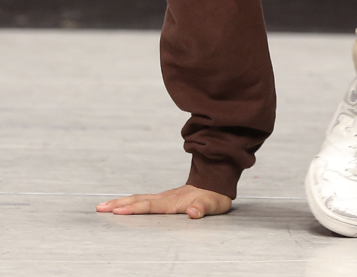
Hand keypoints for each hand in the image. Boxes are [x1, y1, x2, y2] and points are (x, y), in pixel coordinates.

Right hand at [96, 184, 231, 218]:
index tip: (116, 211)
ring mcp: (163, 197)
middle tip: (99, 208)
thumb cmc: (214, 197)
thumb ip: (204, 208)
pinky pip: (142, 200)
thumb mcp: (213, 204)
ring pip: (138, 199)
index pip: (149, 206)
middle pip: (138, 200)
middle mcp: (165, 198)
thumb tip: (194, 212)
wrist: (216, 184)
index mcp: (173, 201)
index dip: (133, 209)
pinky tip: (122, 206)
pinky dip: (129, 203)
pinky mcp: (163, 199)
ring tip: (103, 206)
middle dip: (118, 204)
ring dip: (120, 202)